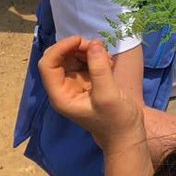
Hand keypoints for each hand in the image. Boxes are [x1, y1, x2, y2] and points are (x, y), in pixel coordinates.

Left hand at [38, 36, 145, 151]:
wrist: (127, 134)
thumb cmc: (116, 120)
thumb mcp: (108, 95)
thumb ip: (99, 69)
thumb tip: (94, 44)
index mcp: (61, 95)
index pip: (48, 65)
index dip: (60, 48)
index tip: (81, 40)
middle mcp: (64, 88)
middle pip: (59, 58)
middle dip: (76, 48)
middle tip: (98, 47)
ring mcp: (75, 84)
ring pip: (72, 56)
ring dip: (88, 51)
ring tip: (107, 58)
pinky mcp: (87, 81)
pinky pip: (85, 61)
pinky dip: (96, 56)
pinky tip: (109, 63)